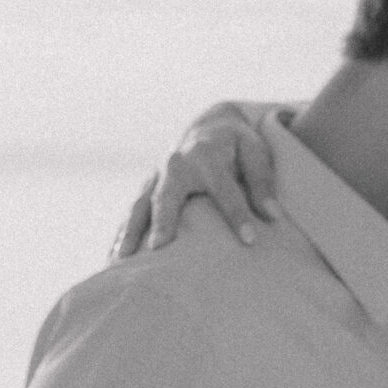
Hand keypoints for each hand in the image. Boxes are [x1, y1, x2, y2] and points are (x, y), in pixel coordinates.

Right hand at [109, 101, 280, 260]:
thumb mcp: (255, 152)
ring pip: (140, 206)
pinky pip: (133, 212)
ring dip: (130, 232)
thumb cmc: (237, 144)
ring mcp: (157, 177)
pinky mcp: (148, 187)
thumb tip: (273, 215)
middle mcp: (175, 165)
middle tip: (159, 249)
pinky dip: (123, 233)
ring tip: (122, 262)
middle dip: (162, 222)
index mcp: (206, 156)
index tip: (249, 241)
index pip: (224, 189)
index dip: (237, 214)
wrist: (210, 126)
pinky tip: (114, 258)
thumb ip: (262, 181)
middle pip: (166, 196)